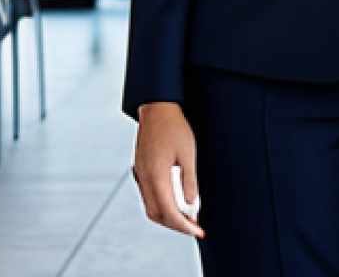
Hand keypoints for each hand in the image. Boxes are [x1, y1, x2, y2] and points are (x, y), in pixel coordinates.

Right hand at [132, 102, 204, 237]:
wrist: (156, 108)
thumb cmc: (174, 127)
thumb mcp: (188, 153)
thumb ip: (189, 181)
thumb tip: (191, 206)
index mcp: (156, 176)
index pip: (169, 212)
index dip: (184, 225)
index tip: (198, 230)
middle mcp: (145, 179)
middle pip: (157, 214)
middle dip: (176, 225)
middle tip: (194, 227)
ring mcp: (140, 175)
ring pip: (151, 206)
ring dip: (167, 216)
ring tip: (186, 217)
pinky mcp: (140, 169)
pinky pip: (148, 195)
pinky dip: (161, 204)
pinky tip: (174, 201)